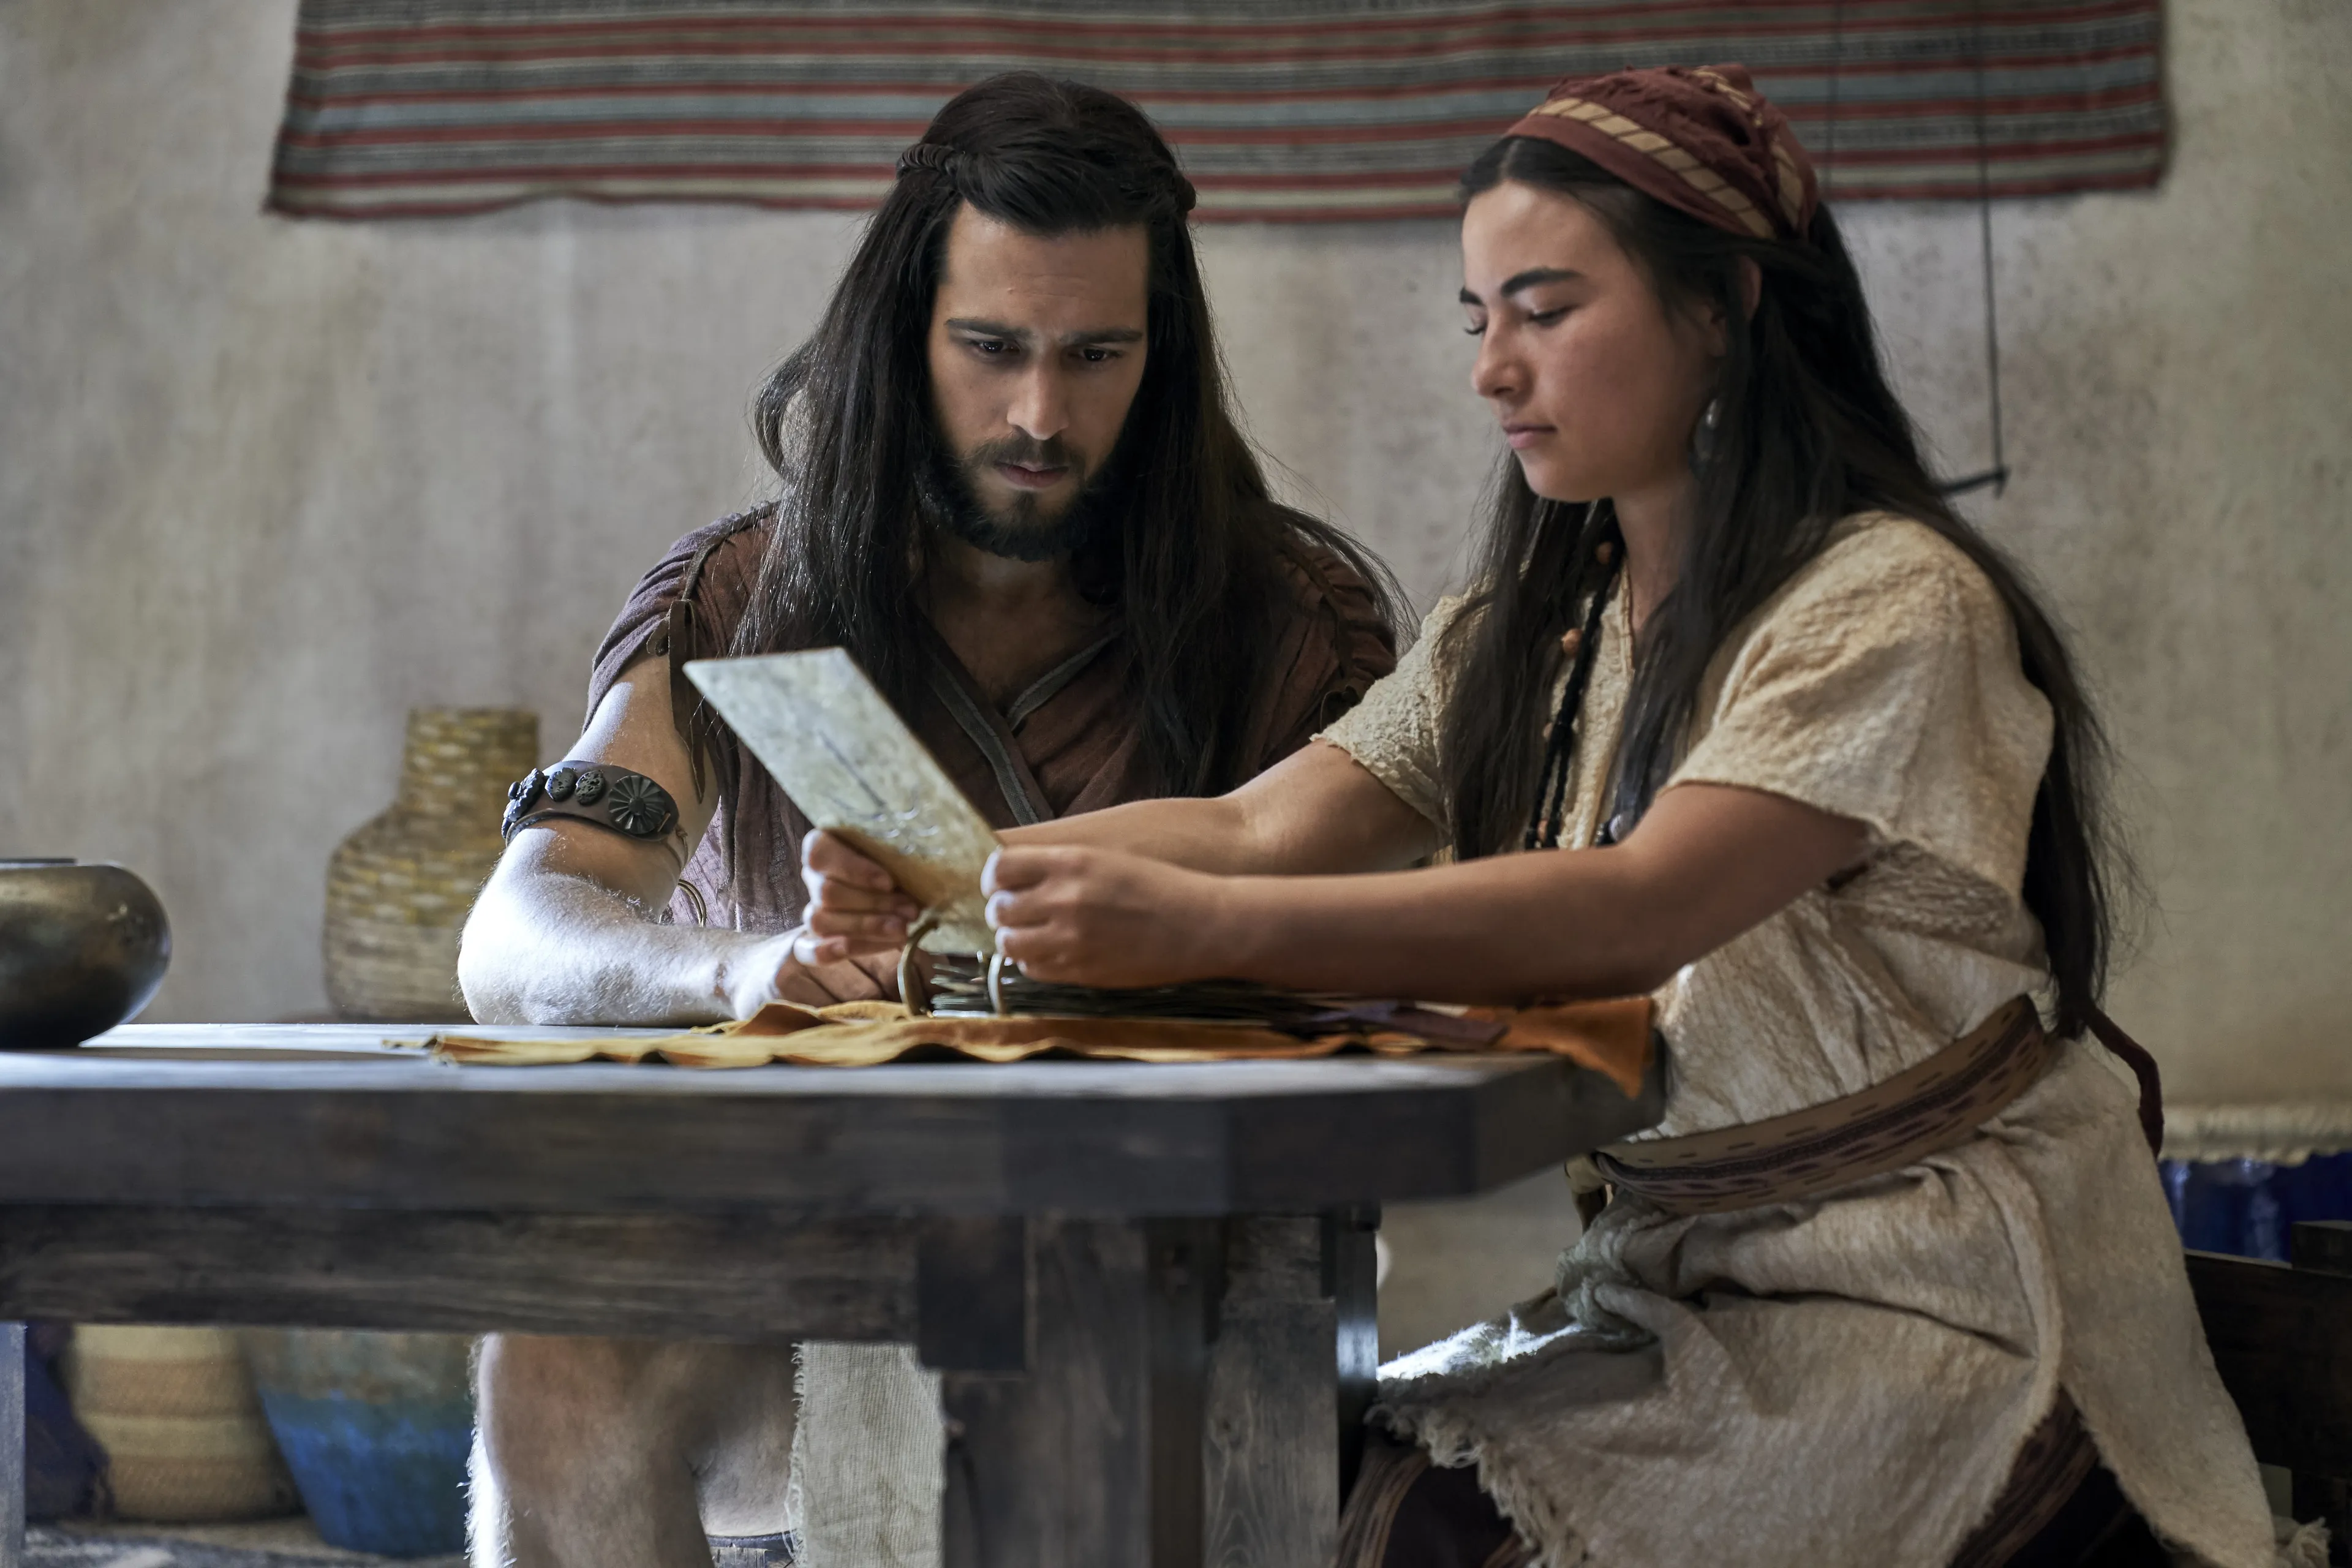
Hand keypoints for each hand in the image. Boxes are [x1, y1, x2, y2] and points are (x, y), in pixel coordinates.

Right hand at [796, 829, 920, 965]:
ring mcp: (812, 910)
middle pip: (827, 892)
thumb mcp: (898, 856)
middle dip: (873, 904)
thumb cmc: (900, 870)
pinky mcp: (814, 942)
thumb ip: (896, 856)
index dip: (853, 869)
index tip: (888, 883)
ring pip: (820, 921)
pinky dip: (828, 951)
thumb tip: (914, 871)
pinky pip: (807, 951)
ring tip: (901, 930)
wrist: (903, 900)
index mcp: (824, 846)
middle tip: (910, 911)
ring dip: (864, 928)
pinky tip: (853, 949)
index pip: (819, 853)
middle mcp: (814, 877)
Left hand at [983, 845, 1229, 987]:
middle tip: (1018, 911)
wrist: (1201, 924)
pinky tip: (1053, 951)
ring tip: (1033, 933)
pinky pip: (1033, 969)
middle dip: (1003, 910)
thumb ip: (1060, 864)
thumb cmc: (1159, 886)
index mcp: (1071, 861)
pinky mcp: (1080, 970)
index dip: (994, 878)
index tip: (1000, 884)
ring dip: (1015, 937)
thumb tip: (1014, 872)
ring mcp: (1071, 938)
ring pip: (1009, 943)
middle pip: (999, 908)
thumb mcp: (1106, 857)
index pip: (999, 867)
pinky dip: (1034, 961)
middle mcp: (1065, 899)